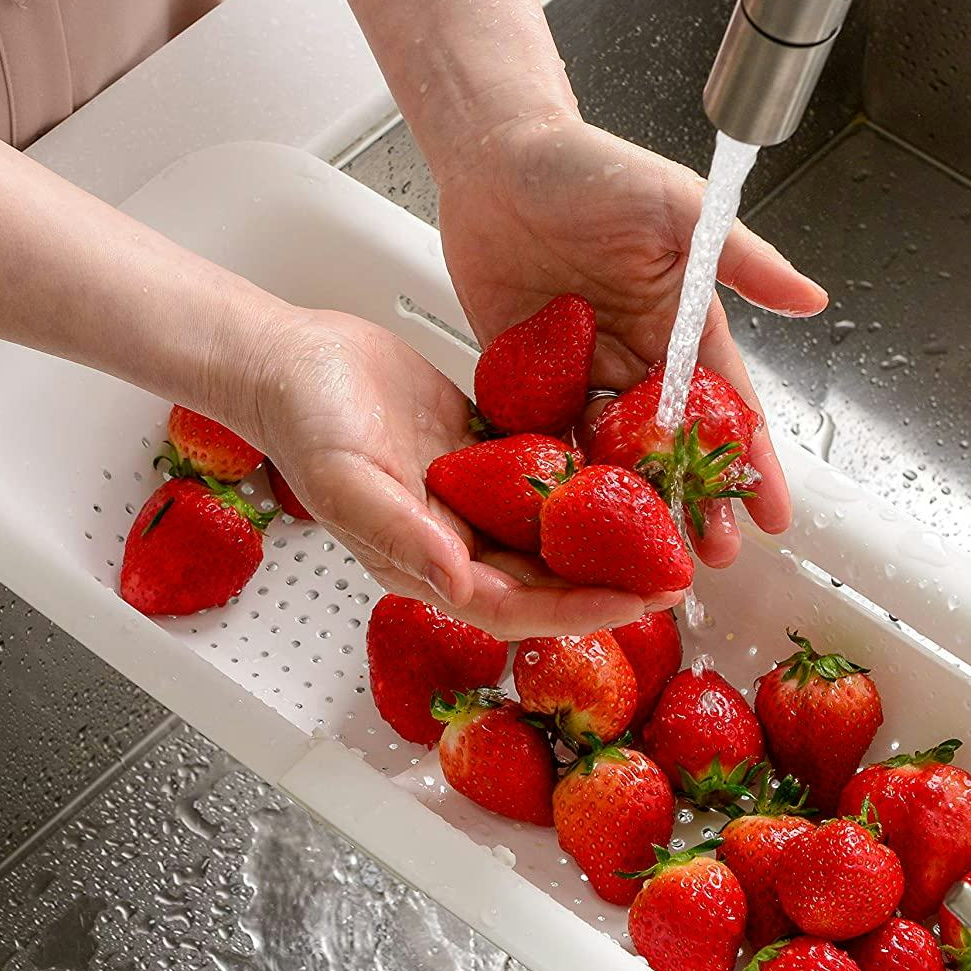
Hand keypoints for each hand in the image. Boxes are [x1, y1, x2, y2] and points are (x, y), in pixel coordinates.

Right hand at [246, 307, 679, 638]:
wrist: (293, 360)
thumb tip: (461, 586)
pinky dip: (583, 479)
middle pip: (549, 577)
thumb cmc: (305, 424)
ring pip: (553, 531)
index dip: (581, 610)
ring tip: (667, 526)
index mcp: (430, 566)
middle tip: (678, 572)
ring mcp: (474, 500)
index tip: (640, 603)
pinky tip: (629, 467)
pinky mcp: (484, 456)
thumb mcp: (350, 484)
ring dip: (607, 535)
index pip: (520, 607)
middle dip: (613, 581)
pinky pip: (543, 477)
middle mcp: (459, 542)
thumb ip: (405, 537)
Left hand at [437, 112, 828, 566]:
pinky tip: (573, 522)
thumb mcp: (676, 207)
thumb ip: (742, 258)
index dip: (751, 464)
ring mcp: (582, 368)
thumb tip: (812, 300)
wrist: (497, 156)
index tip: (774, 518)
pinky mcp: (527, 373)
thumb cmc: (591, 167)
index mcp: (680, 321)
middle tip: (711, 558)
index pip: (726, 405)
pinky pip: (547, 433)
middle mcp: (637, 354)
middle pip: (673, 445)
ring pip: (614, 454)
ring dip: (634, 504)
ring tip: (649, 556)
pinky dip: (561, 476)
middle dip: (697, 500)